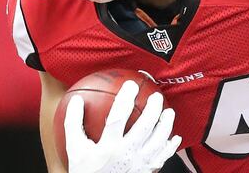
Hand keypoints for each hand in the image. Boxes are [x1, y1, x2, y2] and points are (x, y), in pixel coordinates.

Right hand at [65, 80, 181, 172]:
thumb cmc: (85, 171)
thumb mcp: (75, 149)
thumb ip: (74, 124)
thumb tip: (75, 99)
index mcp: (108, 147)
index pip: (118, 117)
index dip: (125, 98)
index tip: (130, 84)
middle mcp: (126, 155)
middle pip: (145, 127)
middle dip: (153, 109)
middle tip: (157, 96)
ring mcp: (139, 165)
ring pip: (159, 141)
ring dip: (166, 125)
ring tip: (169, 112)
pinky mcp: (147, 172)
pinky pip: (163, 157)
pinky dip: (170, 147)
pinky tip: (174, 138)